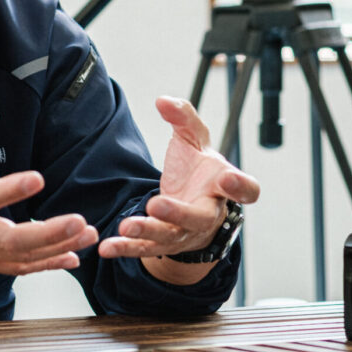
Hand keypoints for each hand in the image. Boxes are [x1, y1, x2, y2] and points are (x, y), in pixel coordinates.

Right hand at [0, 109, 98, 275]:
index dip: (9, 189)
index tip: (37, 176)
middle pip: (8, 240)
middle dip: (48, 234)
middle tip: (78, 222)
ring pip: (17, 258)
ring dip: (55, 249)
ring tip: (86, 235)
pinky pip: (13, 267)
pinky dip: (43, 264)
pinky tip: (69, 256)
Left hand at [98, 96, 259, 260]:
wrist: (192, 201)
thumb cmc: (198, 169)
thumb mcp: (194, 138)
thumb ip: (183, 117)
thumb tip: (163, 101)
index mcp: (223, 185)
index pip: (246, 189)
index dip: (241, 186)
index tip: (228, 179)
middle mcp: (207, 213)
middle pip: (198, 218)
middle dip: (178, 213)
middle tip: (156, 204)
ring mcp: (185, 232)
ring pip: (169, 236)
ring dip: (147, 232)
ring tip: (125, 226)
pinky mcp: (163, 244)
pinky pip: (144, 249)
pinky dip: (126, 249)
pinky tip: (106, 248)